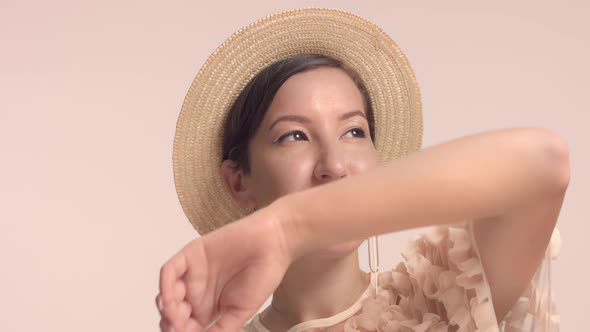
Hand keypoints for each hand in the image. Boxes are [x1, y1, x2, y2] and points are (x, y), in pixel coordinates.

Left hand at [156, 207, 292, 331]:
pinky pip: (169, 271)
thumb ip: (220, 330)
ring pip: (166, 294)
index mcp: (208, 308)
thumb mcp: (241, 312)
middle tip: (178, 331)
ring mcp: (192, 274)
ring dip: (167, 309)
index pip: (185, 327)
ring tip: (176, 319)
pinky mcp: (191, 255)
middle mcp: (197, 292)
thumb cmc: (263, 275)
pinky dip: (164, 286)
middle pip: (172, 313)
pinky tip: (169, 300)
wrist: (273, 245)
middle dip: (171, 325)